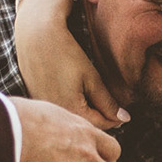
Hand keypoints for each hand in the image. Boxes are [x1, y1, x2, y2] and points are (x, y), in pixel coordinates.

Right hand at [15, 0, 126, 129]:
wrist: (36, 36)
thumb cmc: (66, 54)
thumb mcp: (92, 79)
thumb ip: (108, 102)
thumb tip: (124, 119)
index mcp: (72, 111)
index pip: (100, 125)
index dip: (115, 120)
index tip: (123, 113)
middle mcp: (56, 113)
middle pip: (85, 123)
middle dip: (100, 117)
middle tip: (110, 106)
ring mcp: (45, 106)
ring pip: (71, 116)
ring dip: (84, 112)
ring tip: (92, 97)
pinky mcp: (37, 98)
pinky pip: (59, 107)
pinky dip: (69, 104)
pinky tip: (72, 91)